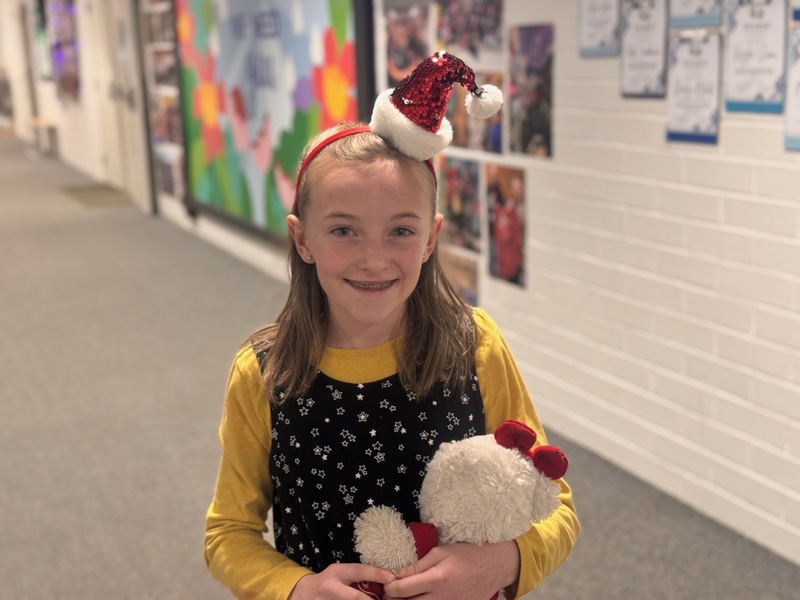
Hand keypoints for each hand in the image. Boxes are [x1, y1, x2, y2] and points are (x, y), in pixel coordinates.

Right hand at [288, 563, 395, 599]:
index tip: (392, 578)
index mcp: (337, 572)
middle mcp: (331, 587)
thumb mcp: (340, 573)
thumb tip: (387, 581)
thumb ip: (357, 576)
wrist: (302, 594)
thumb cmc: (329, 582)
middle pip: (356, 597)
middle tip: (388, 599)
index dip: (376, 574)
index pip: (359, 571)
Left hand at [382, 541, 519, 599]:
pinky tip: (420, 598)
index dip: (390, 587)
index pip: (403, 589)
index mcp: (437, 578)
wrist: (494, 568)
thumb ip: (418, 565)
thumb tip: (397, 574)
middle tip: (389, 593)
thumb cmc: (467, 555)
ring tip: (402, 596)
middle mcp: (442, 597)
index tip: (386, 583)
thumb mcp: (440, 552)